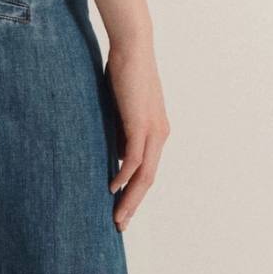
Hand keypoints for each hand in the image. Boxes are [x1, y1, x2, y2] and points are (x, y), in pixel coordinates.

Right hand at [105, 39, 170, 231]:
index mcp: (156, 133)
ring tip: (117, 216)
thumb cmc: (124, 74)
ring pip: (144, 174)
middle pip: (148, 179)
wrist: (132, 47)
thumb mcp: (122, 111)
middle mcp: (159, 135)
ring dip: (130, 198)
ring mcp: (153, 130)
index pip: (147, 172)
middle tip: (120, 225)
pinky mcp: (141, 124)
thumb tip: (117, 157)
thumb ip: (121, 134)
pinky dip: (124, 176)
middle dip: (133, 205)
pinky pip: (134, 158)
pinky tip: (113, 188)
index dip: (135, 195)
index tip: (122, 211)